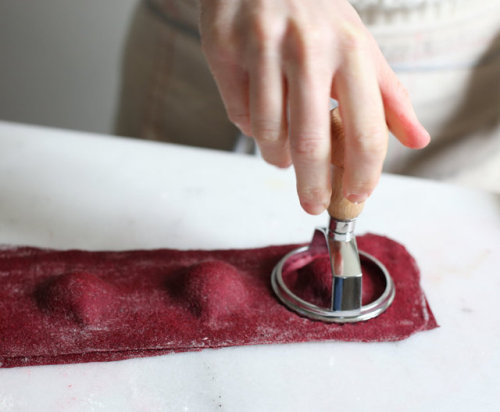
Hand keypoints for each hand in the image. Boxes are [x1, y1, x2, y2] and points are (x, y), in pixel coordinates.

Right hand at [199, 0, 429, 213]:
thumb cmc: (315, 17)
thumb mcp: (360, 48)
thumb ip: (389, 97)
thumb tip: (418, 141)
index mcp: (351, 50)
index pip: (365, 130)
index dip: (361, 175)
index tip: (355, 198)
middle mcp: (308, 48)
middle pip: (311, 143)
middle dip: (313, 187)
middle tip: (312, 205)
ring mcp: (262, 47)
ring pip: (268, 133)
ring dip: (277, 155)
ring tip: (283, 151)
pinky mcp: (225, 49)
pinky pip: (238, 113)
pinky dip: (251, 126)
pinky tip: (259, 114)